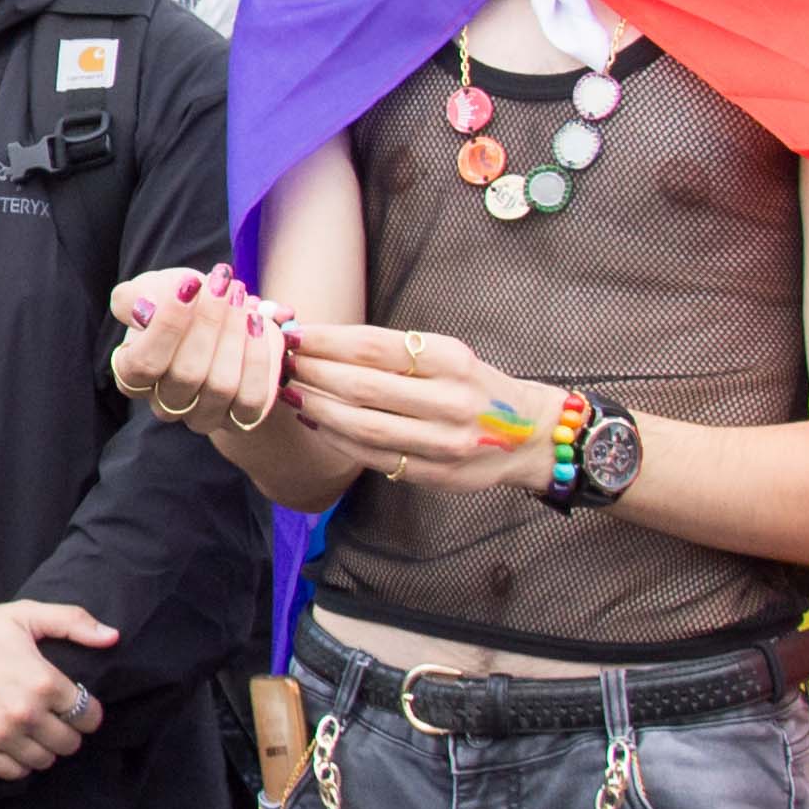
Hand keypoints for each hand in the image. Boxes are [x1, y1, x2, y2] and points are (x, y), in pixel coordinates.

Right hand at [0, 597, 119, 778]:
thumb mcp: (27, 615)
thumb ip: (74, 622)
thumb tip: (113, 637)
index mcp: (45, 682)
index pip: (88, 715)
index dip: (88, 712)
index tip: (78, 707)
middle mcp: (27, 714)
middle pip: (69, 743)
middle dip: (68, 732)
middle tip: (56, 721)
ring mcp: (2, 735)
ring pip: (44, 762)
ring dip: (45, 750)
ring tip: (36, 733)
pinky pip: (13, 773)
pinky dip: (19, 764)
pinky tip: (16, 747)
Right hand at [110, 264, 290, 432]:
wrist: (224, 315)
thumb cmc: (182, 303)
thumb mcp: (151, 290)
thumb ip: (132, 298)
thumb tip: (144, 310)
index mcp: (133, 376)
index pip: (144, 363)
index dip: (167, 325)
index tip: (190, 285)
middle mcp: (165, 403)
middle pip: (186, 373)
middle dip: (209, 322)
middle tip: (223, 284)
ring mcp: (203, 415)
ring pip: (221, 385)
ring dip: (235, 334)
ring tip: (241, 298)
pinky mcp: (240, 417)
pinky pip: (252, 397)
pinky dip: (257, 357)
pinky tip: (257, 323)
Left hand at [283, 323, 564, 493]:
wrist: (527, 435)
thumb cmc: (474, 386)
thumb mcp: (448, 355)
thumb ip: (395, 352)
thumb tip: (323, 341)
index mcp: (451, 359)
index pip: (374, 346)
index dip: (326, 341)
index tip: (294, 334)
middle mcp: (450, 400)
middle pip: (362, 386)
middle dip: (313, 373)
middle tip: (281, 363)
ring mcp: (443, 442)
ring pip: (363, 426)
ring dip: (318, 409)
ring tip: (292, 392)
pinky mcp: (435, 473)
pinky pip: (373, 456)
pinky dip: (337, 439)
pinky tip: (317, 423)